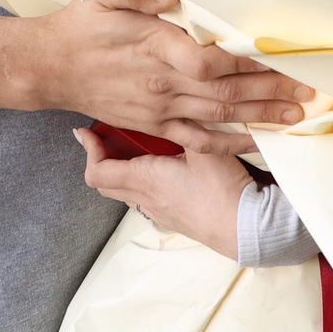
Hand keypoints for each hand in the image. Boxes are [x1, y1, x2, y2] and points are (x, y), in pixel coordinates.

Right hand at [19, 0, 309, 152]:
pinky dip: (229, 141)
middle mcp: (161, 85)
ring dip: (260, 116)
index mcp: (155, 49)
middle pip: (226, 92)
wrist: (47, 67)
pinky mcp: (153, 125)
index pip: (212, 61)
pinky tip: (255, 141)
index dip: (249, 63)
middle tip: (308, 89)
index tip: (281, 57)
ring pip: (218, 116)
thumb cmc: (77, 26)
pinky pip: (197, 138)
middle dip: (270, 91)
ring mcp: (158, 110)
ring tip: (295, 115)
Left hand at [76, 126, 253, 259]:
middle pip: (105, 183)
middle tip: (110, 138)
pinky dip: (143, 183)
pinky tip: (164, 170)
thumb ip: (186, 124)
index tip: (88, 133)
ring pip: (125, 192)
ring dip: (123, 171)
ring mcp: (158, 212)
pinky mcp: (172, 219)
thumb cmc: (224, 189)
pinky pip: (145, 201)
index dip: (89, 150)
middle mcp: (146, 198)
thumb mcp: (205, 146)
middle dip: (102, 158)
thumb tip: (174, 103)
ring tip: (139, 150)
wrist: (244, 228)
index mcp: (147, 178)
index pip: (98, 171)